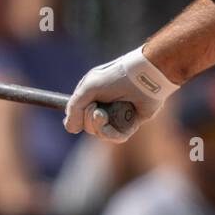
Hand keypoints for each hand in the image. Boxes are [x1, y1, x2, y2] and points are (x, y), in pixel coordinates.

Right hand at [63, 46, 179, 141]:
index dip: (76, 118)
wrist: (145, 77)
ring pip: (101, 133)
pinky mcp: (132, 123)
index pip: (78, 115)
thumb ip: (75, 107)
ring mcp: (118, 116)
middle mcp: (106, 107)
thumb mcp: (88, 88)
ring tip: (103, 114)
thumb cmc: (116, 78)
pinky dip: (112, 133)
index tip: (77, 116)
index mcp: (94, 96)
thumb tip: (70, 129)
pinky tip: (111, 123)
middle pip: (88, 126)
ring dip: (99, 126)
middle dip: (88, 120)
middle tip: (96, 108)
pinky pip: (117, 137)